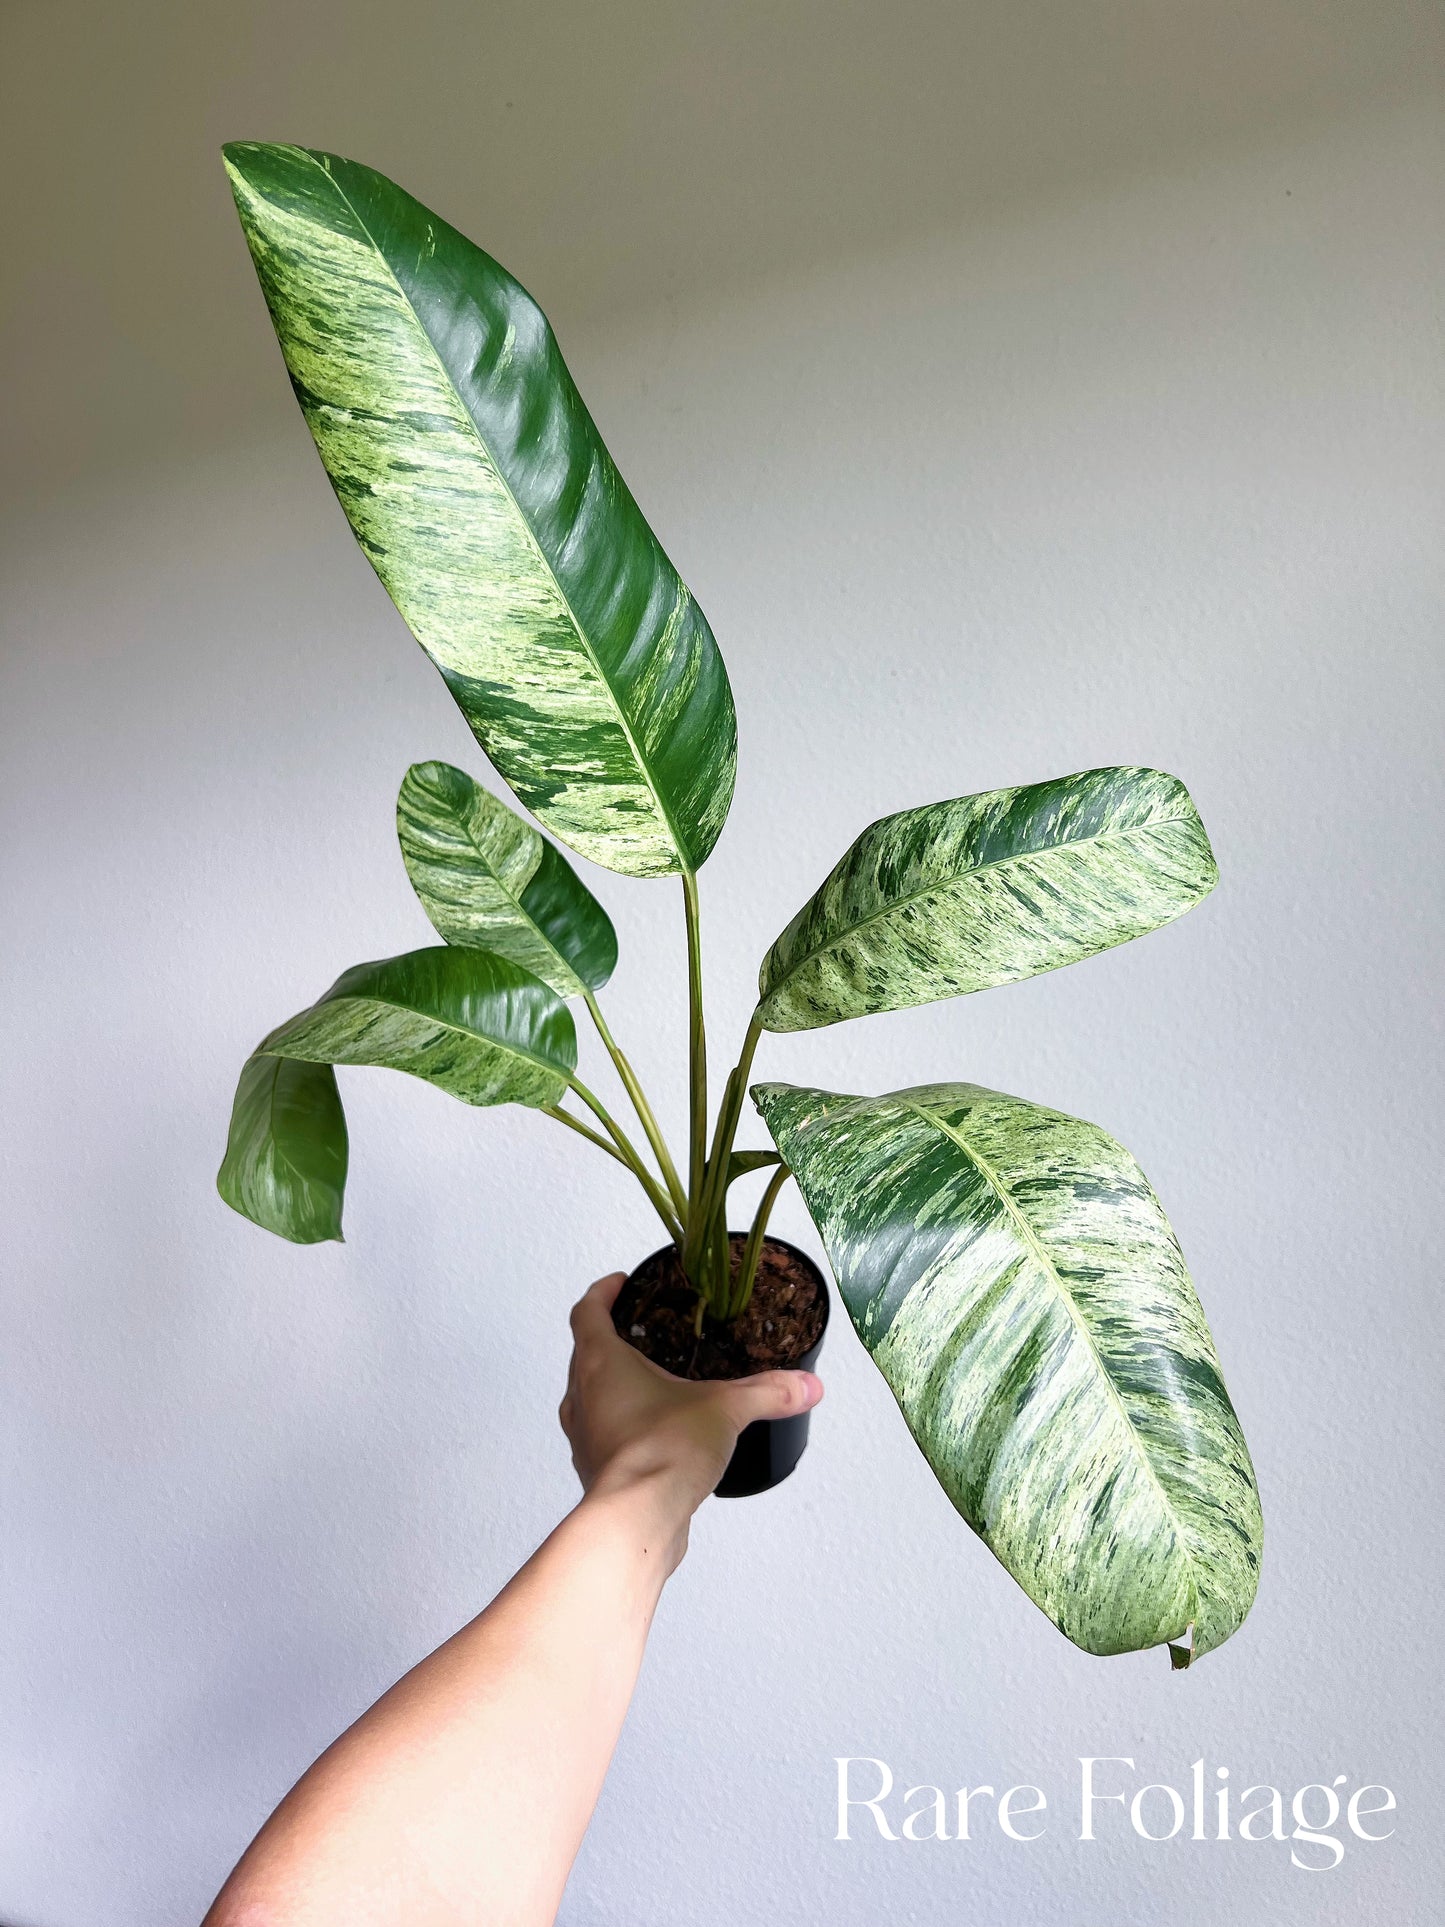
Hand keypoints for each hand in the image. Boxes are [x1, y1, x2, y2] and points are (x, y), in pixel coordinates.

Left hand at [559, 1272, 823, 1553]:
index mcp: (601, 1363)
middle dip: (611, 1339)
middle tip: (641, 1330)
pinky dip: (621, 1426)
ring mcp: (584, 1436)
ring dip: (612, 1386)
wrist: (637, 1518)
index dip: (601, 1293)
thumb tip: (807, 1384)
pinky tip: (656, 1434)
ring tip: (652, 1382)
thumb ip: (768, 1392)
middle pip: (585, 1354)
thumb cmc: (664, 1450)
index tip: (620, 1283)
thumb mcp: (726, 1409)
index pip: (587, 1312)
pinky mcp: (595, 1470)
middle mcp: (581, 1396)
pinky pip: (603, 1435)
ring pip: (589, 1397)